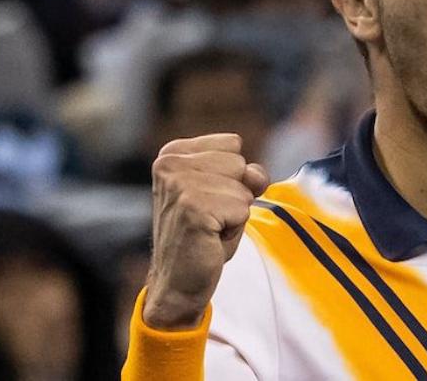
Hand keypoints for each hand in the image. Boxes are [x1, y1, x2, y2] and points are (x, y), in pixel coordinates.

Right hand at [142, 134, 268, 329]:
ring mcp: (179, 184)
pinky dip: (234, 229)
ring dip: (235, 213)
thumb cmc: (204, 236)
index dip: (233, 176)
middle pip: (240, 163)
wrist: (178, 282)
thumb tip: (257, 176)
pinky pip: (242, 209)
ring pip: (243, 188)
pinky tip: (210, 238)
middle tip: (210, 217)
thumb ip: (245, 172)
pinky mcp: (192, 207)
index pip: (233, 144)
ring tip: (210, 228)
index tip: (209, 199)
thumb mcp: (225, 192)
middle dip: (236, 194)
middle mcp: (169, 163)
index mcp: (173, 153)